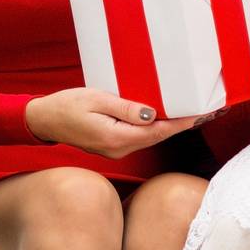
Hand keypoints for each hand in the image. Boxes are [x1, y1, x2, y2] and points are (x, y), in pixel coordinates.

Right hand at [24, 89, 200, 158]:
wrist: (44, 120)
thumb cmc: (66, 105)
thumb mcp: (96, 99)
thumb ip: (125, 107)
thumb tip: (153, 114)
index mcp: (116, 138)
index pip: (157, 131)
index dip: (181, 123)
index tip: (201, 115)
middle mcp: (119, 149)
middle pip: (158, 137)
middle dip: (181, 124)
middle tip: (205, 111)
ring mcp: (115, 150)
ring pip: (150, 138)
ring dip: (169, 126)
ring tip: (190, 112)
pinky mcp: (112, 146)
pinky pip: (139, 137)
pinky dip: (154, 127)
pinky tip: (163, 116)